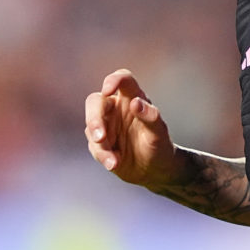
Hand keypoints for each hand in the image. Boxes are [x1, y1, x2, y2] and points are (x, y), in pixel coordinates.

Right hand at [84, 69, 177, 186]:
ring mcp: (106, 125)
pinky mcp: (99, 142)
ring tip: (115, 162)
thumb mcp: (159, 133)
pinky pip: (94, 146)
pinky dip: (103, 155)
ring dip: (100, 144)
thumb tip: (135, 103)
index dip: (113, 80)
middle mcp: (116, 108)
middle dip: (94, 119)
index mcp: (132, 98)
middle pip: (95, 101)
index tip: (108, 91)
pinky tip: (114, 164)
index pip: (122, 79)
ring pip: (90, 126)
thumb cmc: (159, 146)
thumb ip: (150, 117)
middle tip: (101, 138)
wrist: (154, 170)